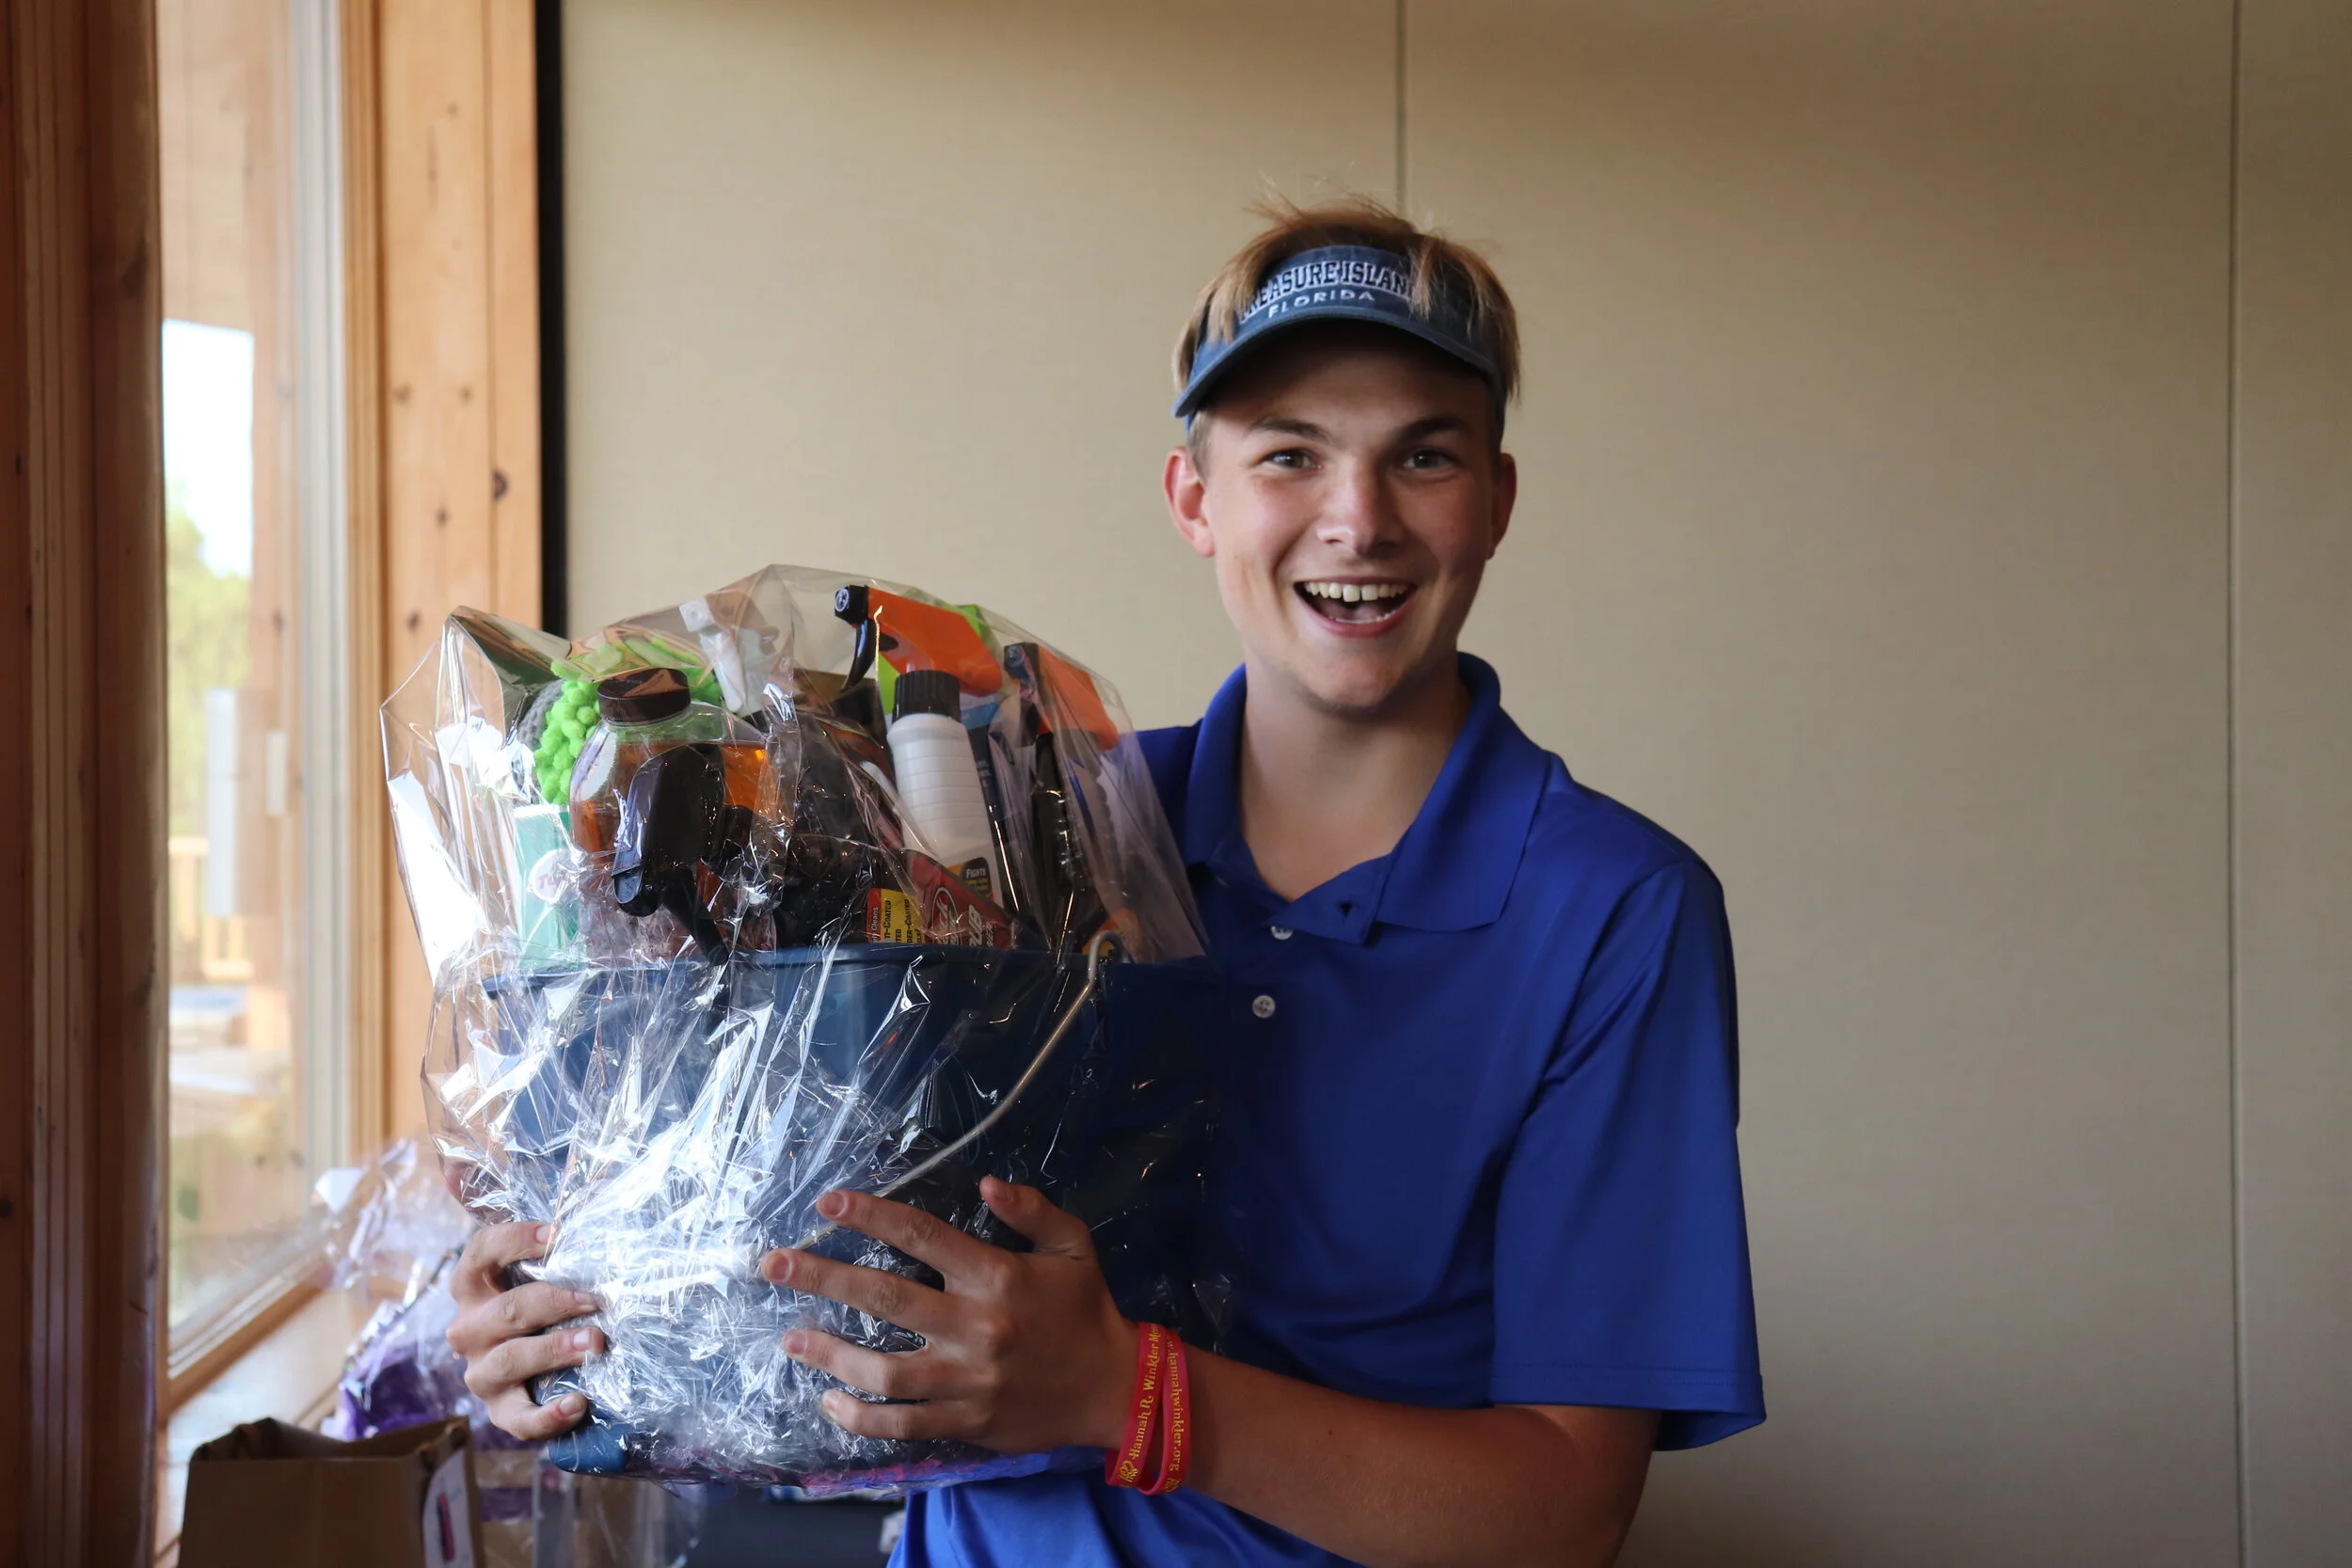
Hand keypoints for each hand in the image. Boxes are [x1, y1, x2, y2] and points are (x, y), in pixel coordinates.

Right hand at [445, 1220, 605, 1441]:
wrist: (529, 1368)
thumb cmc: (528, 1299)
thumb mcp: (516, 1256)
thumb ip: (489, 1205)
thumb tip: (452, 1162)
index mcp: (472, 1287)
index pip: (479, 1254)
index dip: (515, 1241)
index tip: (556, 1234)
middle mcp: (469, 1329)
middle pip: (505, 1311)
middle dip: (553, 1302)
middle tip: (596, 1298)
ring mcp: (481, 1372)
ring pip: (510, 1361)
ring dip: (554, 1350)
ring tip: (597, 1343)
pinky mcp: (499, 1411)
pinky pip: (517, 1419)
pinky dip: (546, 1415)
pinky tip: (577, 1403)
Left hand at [757, 1177, 1135, 1453]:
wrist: (1114, 1389)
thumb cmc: (1086, 1310)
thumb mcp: (1073, 1245)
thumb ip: (1031, 1210)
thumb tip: (984, 1184)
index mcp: (996, 1276)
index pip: (921, 1236)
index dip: (871, 1216)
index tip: (827, 1205)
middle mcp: (975, 1326)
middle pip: (884, 1296)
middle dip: (822, 1277)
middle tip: (773, 1264)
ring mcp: (967, 1380)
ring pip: (884, 1369)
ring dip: (830, 1353)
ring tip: (790, 1339)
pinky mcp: (966, 1422)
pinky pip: (901, 1423)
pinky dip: (860, 1415)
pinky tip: (829, 1399)